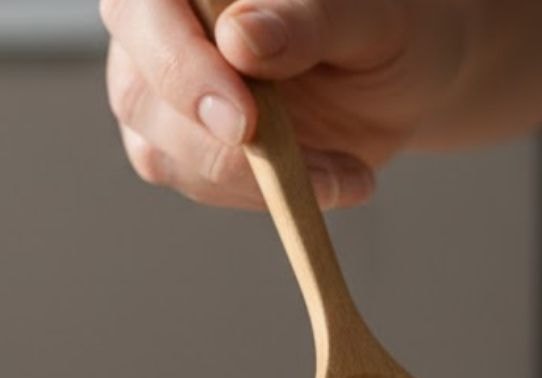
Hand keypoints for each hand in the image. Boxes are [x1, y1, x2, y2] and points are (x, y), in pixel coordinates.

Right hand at [101, 0, 470, 208]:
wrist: (401, 76)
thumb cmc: (385, 29)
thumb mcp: (370, 19)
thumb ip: (307, 21)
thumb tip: (240, 37)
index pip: (145, 8)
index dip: (178, 64)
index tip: (242, 121)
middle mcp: (162, 25)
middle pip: (140, 88)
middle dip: (210, 141)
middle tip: (290, 170)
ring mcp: (160, 86)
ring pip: (161, 148)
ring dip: (250, 178)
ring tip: (344, 171)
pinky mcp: (176, 142)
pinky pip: (195, 180)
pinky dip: (260, 194)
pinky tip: (329, 180)